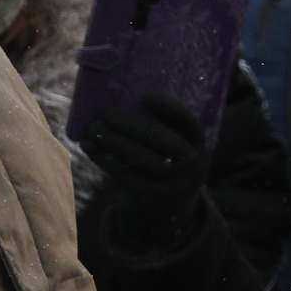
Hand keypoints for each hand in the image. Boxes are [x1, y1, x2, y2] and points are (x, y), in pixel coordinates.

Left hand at [86, 92, 211, 244]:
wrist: (173, 198)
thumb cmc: (167, 156)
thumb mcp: (177, 141)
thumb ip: (161, 123)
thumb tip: (124, 92)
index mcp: (199, 142)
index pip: (189, 123)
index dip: (170, 108)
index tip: (146, 95)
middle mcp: (193, 163)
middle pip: (164, 143)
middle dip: (134, 126)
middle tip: (108, 114)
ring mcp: (174, 183)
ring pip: (143, 160)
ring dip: (115, 143)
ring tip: (94, 129)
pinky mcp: (153, 195)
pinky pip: (128, 177)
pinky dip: (107, 161)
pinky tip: (91, 147)